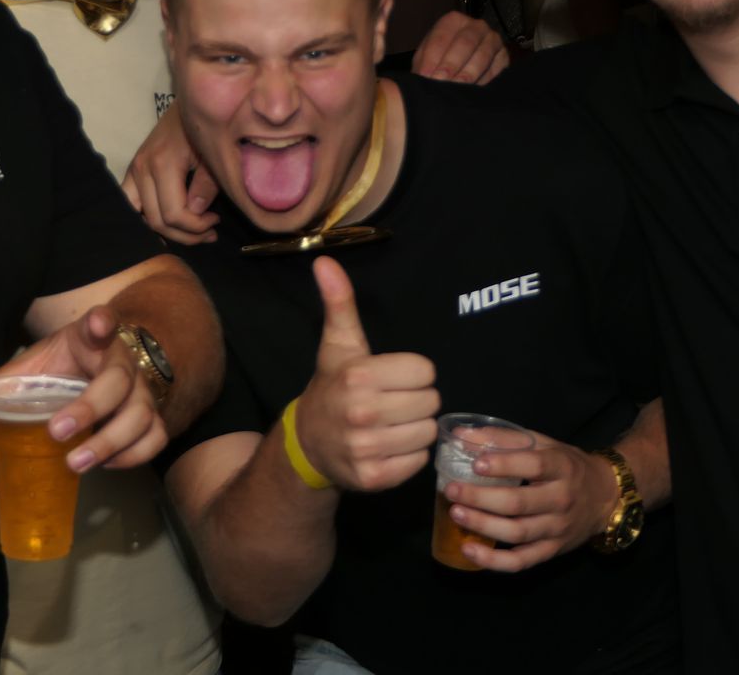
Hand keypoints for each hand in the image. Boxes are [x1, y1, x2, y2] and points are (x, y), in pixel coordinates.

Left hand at [0, 305, 165, 471]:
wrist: (103, 367)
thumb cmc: (64, 366)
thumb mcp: (34, 366)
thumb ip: (4, 382)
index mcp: (92, 340)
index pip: (103, 322)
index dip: (103, 322)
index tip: (97, 323)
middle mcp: (124, 362)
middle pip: (120, 381)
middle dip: (91, 407)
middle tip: (57, 431)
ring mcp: (142, 391)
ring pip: (142, 415)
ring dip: (111, 442)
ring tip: (76, 463)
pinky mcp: (151, 417)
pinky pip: (154, 437)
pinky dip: (133, 456)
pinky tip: (104, 466)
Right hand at [123, 107, 219, 244]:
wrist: (190, 98)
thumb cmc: (204, 125)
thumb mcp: (212, 155)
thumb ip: (206, 186)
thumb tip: (197, 214)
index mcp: (162, 164)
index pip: (174, 214)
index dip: (196, 227)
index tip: (215, 222)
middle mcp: (142, 169)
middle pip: (157, 221)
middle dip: (186, 234)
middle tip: (209, 231)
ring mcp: (134, 170)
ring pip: (142, 218)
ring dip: (168, 230)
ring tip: (193, 230)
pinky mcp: (132, 170)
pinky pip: (132, 204)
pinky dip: (149, 218)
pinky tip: (170, 222)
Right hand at [293, 258, 438, 490]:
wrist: (307, 443)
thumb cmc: (332, 387)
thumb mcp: (338, 344)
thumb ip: (339, 303)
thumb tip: (324, 261)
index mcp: (358, 376)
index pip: (425, 370)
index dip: (412, 373)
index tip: (391, 377)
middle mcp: (361, 413)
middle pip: (431, 401)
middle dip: (415, 400)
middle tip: (392, 402)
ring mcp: (366, 448)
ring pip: (428, 432)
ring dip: (415, 428)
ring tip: (392, 423)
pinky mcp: (374, 478)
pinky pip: (419, 461)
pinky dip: (410, 455)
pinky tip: (389, 446)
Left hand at [411, 11, 509, 83]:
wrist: (460, 67)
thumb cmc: (439, 60)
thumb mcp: (426, 58)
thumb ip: (425, 64)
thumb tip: (427, 77)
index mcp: (453, 20)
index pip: (442, 37)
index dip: (433, 58)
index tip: (426, 76)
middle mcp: (476, 26)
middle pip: (465, 43)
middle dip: (452, 64)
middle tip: (441, 82)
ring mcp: (493, 40)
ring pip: (483, 56)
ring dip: (469, 74)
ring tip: (457, 89)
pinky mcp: (505, 57)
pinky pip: (496, 69)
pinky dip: (484, 81)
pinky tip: (473, 92)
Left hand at [444, 431, 615, 570]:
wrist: (605, 497)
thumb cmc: (566, 466)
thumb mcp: (544, 444)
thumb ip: (505, 438)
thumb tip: (460, 435)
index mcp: (562, 467)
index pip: (533, 465)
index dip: (504, 465)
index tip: (476, 463)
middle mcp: (562, 499)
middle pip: (519, 503)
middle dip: (482, 498)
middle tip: (452, 490)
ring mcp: (558, 529)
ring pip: (518, 532)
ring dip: (483, 525)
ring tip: (455, 514)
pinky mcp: (552, 551)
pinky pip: (521, 561)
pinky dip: (494, 560)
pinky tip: (469, 549)